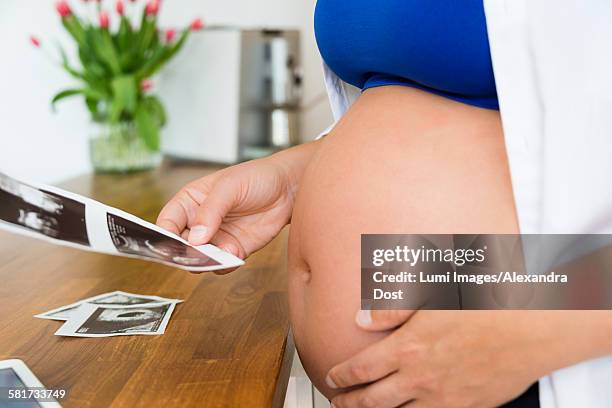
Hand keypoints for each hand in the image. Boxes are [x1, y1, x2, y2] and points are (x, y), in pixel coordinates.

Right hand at [156, 141, 319, 272]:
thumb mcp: (230, 187)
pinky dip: (225, 265)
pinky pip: (222, 264)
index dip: (163, 235)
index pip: (167, 222)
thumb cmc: (256, 177)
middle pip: (180, 246)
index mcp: (190, 201)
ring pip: (200, 259)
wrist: (288, 188)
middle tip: (196, 254)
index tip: (168, 246)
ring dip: (206, 261)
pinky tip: (235, 254)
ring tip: (219, 254)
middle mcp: (199, 222)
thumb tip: (194, 237)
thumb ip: (211, 210)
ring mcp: (217, 238)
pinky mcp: (235, 249)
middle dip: (185, 253)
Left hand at [326, 310, 586, 407]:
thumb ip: (391, 310)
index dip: (341, 377)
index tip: (332, 378)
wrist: (530, 329)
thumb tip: (360, 319)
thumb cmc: (482, 305)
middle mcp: (420, 378)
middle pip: (372, 400)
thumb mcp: (431, 295)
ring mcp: (443, 397)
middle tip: (337, 402)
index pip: (361, 369)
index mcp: (408, 348)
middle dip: (349, 403)